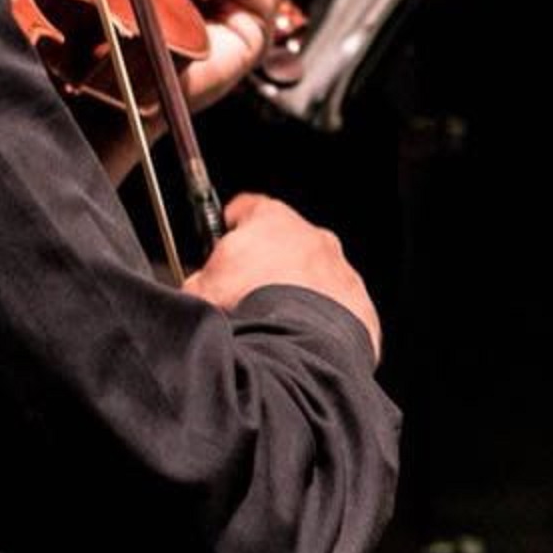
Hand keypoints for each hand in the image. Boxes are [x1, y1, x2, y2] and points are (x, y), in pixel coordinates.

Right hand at [184, 192, 380, 359]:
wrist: (297, 344)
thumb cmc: (250, 306)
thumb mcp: (201, 290)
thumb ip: (200, 281)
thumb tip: (195, 290)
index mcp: (271, 220)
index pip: (248, 209)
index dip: (232, 224)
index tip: (225, 235)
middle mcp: (311, 236)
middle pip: (285, 242)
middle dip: (267, 263)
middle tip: (246, 292)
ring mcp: (339, 268)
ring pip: (315, 274)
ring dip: (298, 291)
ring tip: (275, 323)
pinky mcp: (357, 302)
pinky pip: (337, 306)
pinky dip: (320, 319)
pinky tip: (301, 338)